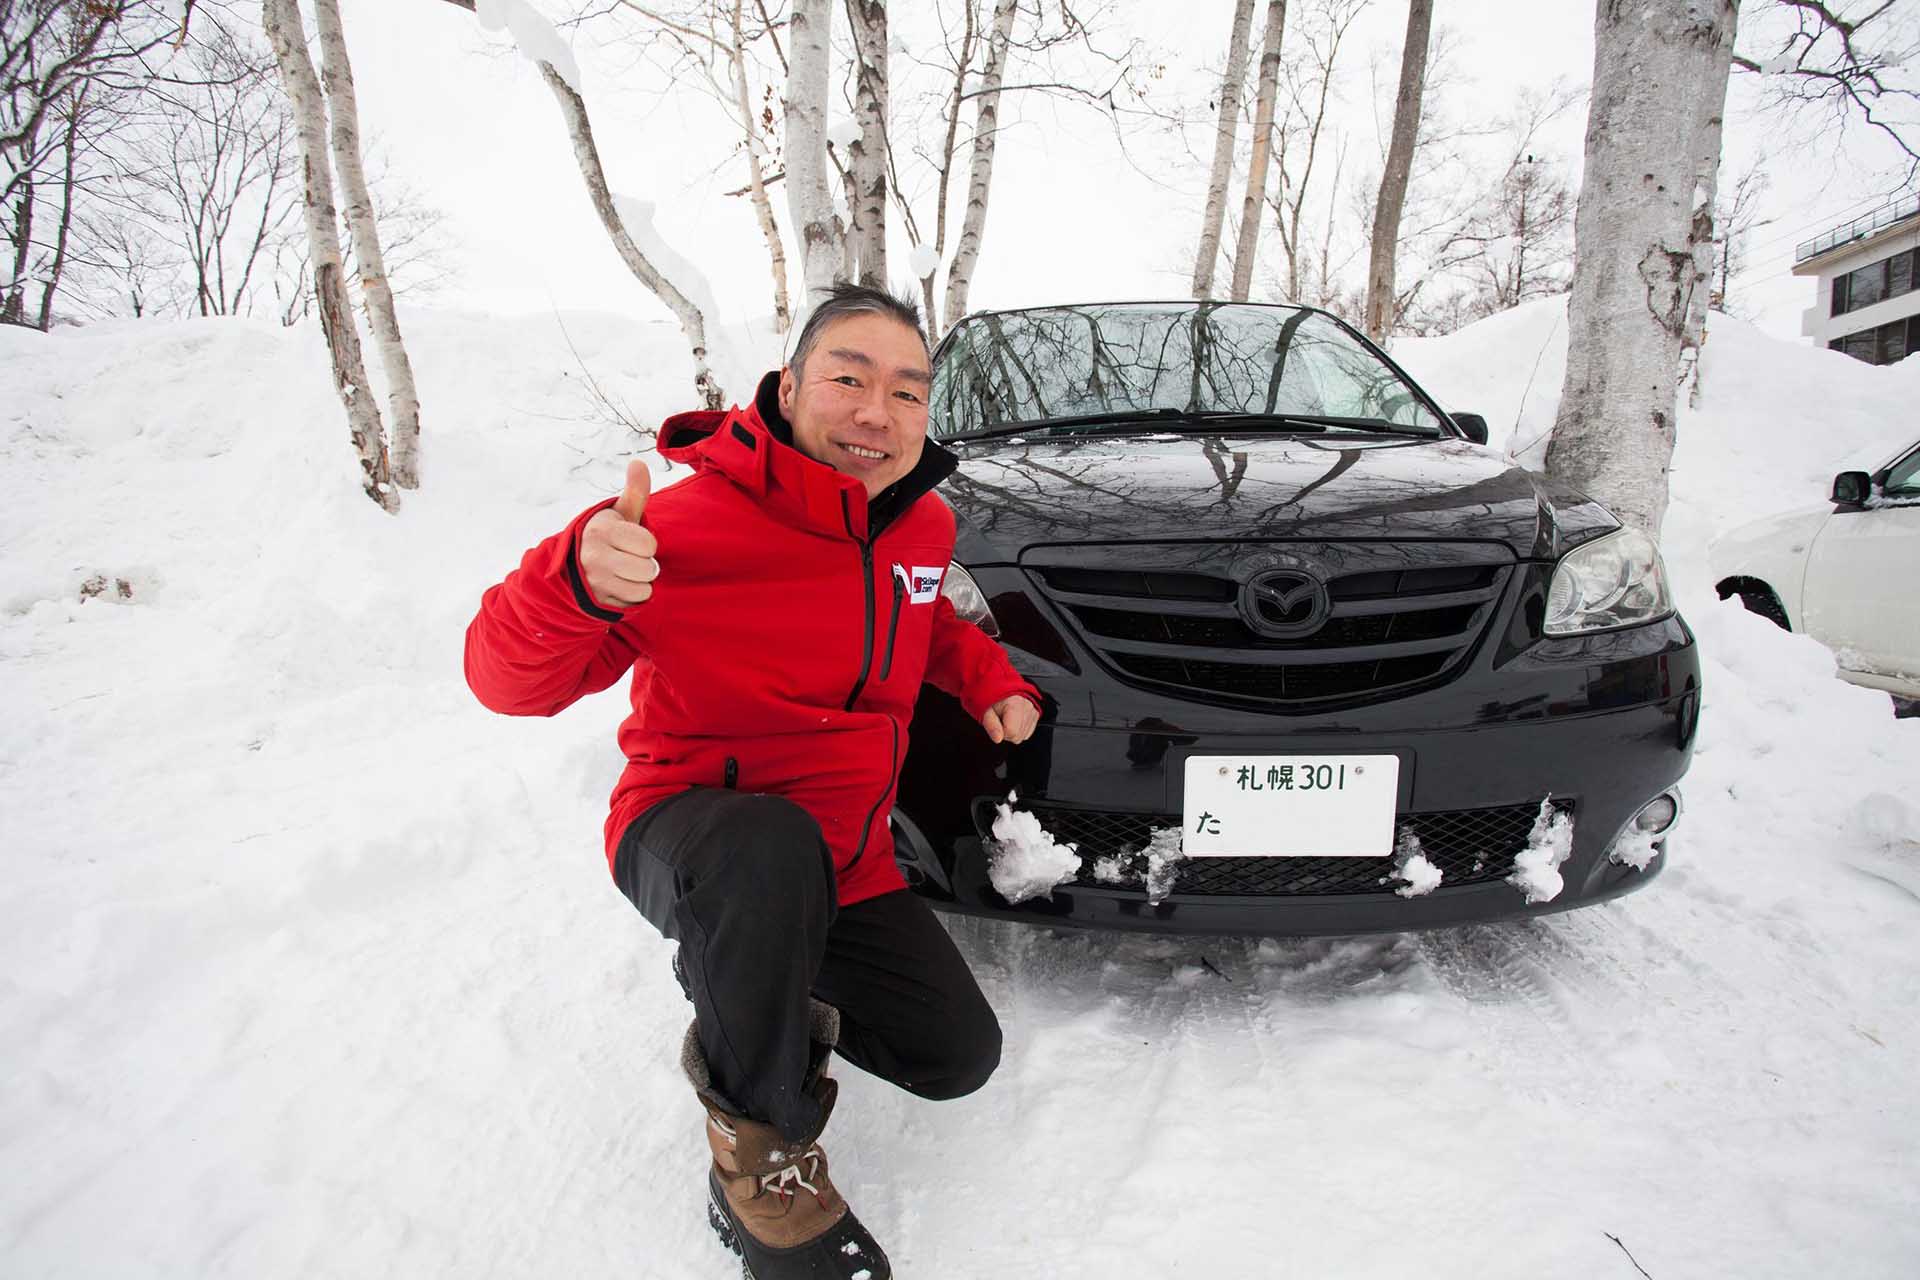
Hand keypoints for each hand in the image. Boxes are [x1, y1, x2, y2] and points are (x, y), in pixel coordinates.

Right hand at [580, 460, 659, 608]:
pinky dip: (632, 596)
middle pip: (648, 569)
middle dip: (644, 565)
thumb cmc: (607, 536)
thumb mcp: (619, 514)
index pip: (648, 544)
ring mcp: (595, 581)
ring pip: (643, 588)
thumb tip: (639, 462)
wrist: (573, 567)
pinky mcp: (597, 601)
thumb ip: (634, 492)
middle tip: (628, 558)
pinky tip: (618, 586)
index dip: (645, 544)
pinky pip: (634, 602)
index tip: (630, 541)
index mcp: (601, 530)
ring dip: (639, 582)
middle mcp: (594, 555)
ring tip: (623, 572)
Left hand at [981, 695, 1039, 744]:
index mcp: (1015, 705)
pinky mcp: (1036, 714)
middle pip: (1018, 737)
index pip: (1011, 733)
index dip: (1000, 732)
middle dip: (1006, 733)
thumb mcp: (986, 711)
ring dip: (1013, 731)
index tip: (996, 723)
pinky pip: (1028, 733)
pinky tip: (1014, 720)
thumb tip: (998, 739)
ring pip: (1023, 736)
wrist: (1002, 686)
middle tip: (1000, 721)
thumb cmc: (994, 698)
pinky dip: (1020, 729)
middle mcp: (1027, 707)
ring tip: (1007, 719)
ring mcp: (1033, 711)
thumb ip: (991, 726)